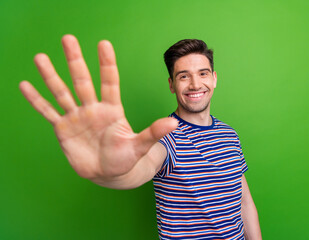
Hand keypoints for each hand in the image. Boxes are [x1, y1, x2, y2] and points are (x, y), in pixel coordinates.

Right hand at [19, 35, 176, 178]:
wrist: (108, 173)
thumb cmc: (125, 158)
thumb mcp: (140, 146)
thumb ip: (153, 133)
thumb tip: (173, 123)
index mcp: (112, 110)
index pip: (110, 82)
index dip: (107, 64)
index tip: (104, 44)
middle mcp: (93, 108)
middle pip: (82, 81)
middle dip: (75, 61)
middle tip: (68, 39)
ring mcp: (77, 117)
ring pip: (62, 92)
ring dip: (51, 76)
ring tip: (40, 57)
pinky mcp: (63, 129)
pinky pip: (48, 112)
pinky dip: (36, 100)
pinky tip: (25, 85)